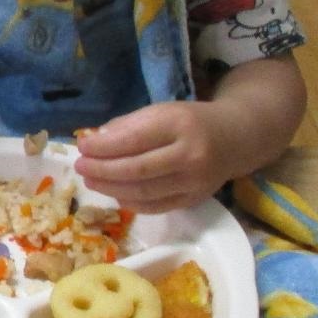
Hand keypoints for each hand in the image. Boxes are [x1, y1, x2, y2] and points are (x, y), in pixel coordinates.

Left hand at [74, 102, 231, 212]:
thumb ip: (128, 125)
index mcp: (179, 125)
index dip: (102, 147)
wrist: (236, 138)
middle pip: (136, 170)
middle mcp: (190, 155)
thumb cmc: (190, 121)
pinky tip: (115, 193)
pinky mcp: (195, 199)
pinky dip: (131, 202)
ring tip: (91, 181)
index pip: (133, 140)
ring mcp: (194, 181)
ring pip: (144, 192)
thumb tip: (94, 142)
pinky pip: (156, 206)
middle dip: (101, 170)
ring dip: (110, 188)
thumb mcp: (161, 111)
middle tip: (80, 167)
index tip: (82, 147)